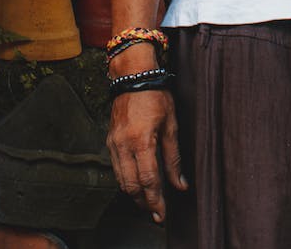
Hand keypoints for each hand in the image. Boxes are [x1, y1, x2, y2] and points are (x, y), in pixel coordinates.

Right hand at [107, 88, 187, 222]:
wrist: (133, 76)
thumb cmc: (156, 96)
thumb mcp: (171, 125)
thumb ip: (174, 157)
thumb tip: (180, 183)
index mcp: (141, 141)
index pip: (148, 180)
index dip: (155, 200)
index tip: (161, 214)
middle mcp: (124, 145)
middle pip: (130, 185)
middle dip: (143, 202)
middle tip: (155, 213)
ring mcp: (114, 143)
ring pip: (120, 179)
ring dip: (133, 194)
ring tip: (146, 202)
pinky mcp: (110, 140)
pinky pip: (116, 167)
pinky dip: (125, 180)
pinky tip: (135, 182)